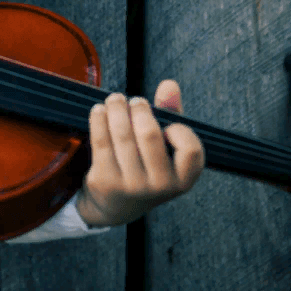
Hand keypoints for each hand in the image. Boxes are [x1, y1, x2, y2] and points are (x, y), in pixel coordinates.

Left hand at [74, 79, 204, 226]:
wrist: (116, 206)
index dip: (179, 131)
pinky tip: (98, 110)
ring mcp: (131, 186)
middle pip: (149, 134)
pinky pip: (101, 141)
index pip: (191, 149)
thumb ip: (171, 115)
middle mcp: (160, 186)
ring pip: (122, 134)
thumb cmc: (147, 167)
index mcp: (183, 180)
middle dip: (139, 108)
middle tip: (133, 100)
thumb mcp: (165, 148)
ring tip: (114, 99)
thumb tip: (169, 84)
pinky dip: (99, 119)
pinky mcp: (106, 181)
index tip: (166, 124)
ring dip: (116, 108)